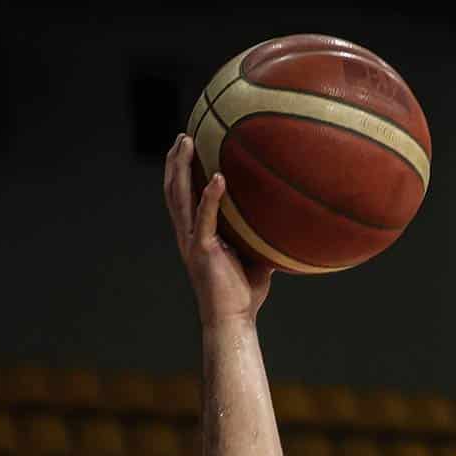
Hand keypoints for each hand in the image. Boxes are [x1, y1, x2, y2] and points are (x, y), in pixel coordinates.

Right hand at [162, 133, 272, 324]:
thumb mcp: (254, 257)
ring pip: (179, 197)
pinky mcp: (203, 251)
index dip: (179, 172)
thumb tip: (282, 221)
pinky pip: (205, 219)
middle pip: (173, 190)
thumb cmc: (244, 293)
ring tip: (186, 142)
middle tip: (182, 135)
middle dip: (175, 161)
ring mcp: (192, 242)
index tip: (185, 148)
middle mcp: (188, 235)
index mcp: (196, 235)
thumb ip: (259, 237)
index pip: (182, 198)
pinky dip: (211, 197)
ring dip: (182, 168)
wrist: (233, 320)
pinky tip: (218, 177)